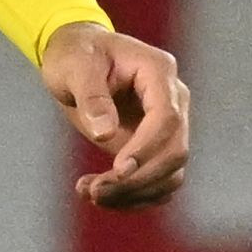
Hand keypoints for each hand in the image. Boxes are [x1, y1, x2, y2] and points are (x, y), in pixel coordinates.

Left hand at [43, 22, 191, 208]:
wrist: (79, 59)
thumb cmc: (77, 54)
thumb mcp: (75, 66)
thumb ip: (91, 97)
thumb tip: (104, 132)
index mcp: (159, 72)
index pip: (168, 118)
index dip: (147, 148)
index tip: (117, 170)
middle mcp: (173, 100)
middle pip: (175, 151)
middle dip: (138, 179)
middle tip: (94, 190)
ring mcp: (168, 127)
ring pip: (171, 175)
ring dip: (134, 194)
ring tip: (89, 192)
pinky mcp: (155, 149)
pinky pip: (156, 183)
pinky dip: (131, 197)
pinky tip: (95, 192)